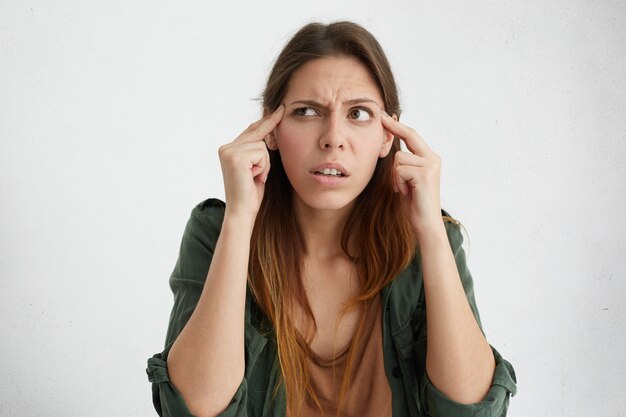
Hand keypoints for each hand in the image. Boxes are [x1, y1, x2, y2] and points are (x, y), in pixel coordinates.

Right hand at [218, 105, 284, 219]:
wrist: (242, 212)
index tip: (279, 109)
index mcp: (228, 149)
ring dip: (265, 164)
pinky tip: (254, 178)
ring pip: (262, 145)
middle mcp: (226, 148)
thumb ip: (258, 151)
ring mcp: (229, 151)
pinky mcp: (235, 157)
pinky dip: (263, 167)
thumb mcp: (256, 168)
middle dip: (269, 136)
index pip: (251, 130)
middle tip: (280, 119)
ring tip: (256, 178)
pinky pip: (262, 153)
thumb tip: (270, 134)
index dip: (266, 121)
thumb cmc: (250, 194)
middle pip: (257, 133)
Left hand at [381, 112, 442, 233]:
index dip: (398, 125)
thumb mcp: (406, 179)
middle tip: (380, 116)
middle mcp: (433, 158)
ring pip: (399, 158)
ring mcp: (430, 165)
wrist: (426, 223)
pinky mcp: (425, 174)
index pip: (412, 136)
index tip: (385, 116)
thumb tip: (392, 149)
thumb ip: (403, 164)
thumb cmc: (414, 203)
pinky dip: (397, 182)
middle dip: (394, 126)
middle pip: (409, 135)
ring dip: (395, 175)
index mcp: (429, 158)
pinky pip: (399, 170)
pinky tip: (405, 192)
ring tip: (403, 188)